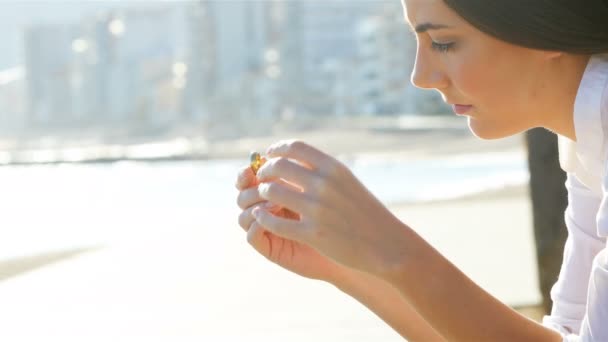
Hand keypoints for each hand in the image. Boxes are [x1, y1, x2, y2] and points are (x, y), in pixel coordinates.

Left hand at [252, 140, 410, 277]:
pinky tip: (260, 216)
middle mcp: (324, 184)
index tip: (269, 155)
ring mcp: (318, 209)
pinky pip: (274, 222)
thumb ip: (323, 170)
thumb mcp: (347, 182)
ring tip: (262, 197)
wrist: (386, 244)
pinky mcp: (312, 233)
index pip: (295, 147)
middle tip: (261, 178)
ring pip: (272, 191)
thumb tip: (294, 157)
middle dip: (265, 170)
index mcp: (334, 168)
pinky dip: (262, 217)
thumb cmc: (365, 212)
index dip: (276, 149)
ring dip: (262, 192)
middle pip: (279, 166)